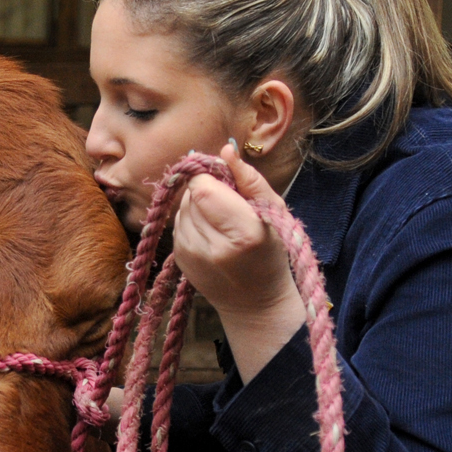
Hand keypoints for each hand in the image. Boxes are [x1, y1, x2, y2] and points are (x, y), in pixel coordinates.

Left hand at [170, 141, 307, 382]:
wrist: (256, 302)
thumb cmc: (271, 253)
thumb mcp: (272, 211)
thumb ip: (249, 179)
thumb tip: (225, 149)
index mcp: (241, 233)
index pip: (202, 187)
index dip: (212, 179)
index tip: (228, 185)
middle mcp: (211, 246)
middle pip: (190, 195)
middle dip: (206, 193)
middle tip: (228, 208)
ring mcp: (191, 257)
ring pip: (181, 208)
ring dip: (198, 208)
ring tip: (220, 224)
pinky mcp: (180, 261)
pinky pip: (178, 224)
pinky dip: (192, 223)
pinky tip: (211, 235)